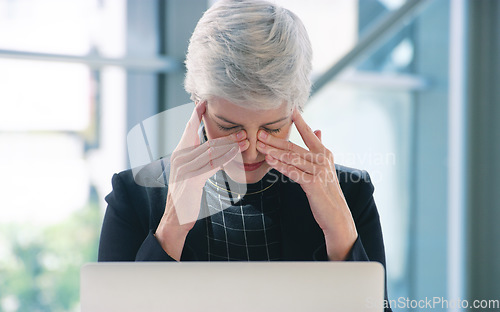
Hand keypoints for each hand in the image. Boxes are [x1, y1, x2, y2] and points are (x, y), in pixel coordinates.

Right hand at [155, 101, 246, 259]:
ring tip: (246, 142)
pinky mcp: (191, 178)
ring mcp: (184, 167)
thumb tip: (212, 148)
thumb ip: (197, 159)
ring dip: (231, 146)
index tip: (206, 102)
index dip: (197, 114)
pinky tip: (235, 155)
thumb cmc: (186, 195)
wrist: (175, 218)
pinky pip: (212, 165)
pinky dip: (225, 159)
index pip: (189, 128)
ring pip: (212, 151)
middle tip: (243, 130)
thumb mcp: (189, 173)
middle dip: (227, 135)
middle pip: (207, 140)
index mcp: (179, 153)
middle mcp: (179, 157)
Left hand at [256, 109, 357, 259]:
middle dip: (275, 139)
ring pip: (292, 158)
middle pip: (294, 146)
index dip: (299, 121)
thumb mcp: (325, 166)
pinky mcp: (313, 184)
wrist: (336, 215)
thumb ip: (320, 147)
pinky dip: (281, 166)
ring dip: (274, 151)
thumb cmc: (327, 190)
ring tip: (259, 146)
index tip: (289, 109)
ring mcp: (319, 171)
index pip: (308, 134)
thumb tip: (319, 130)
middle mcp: (323, 160)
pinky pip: (293, 173)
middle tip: (260, 132)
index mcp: (324, 153)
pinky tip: (270, 161)